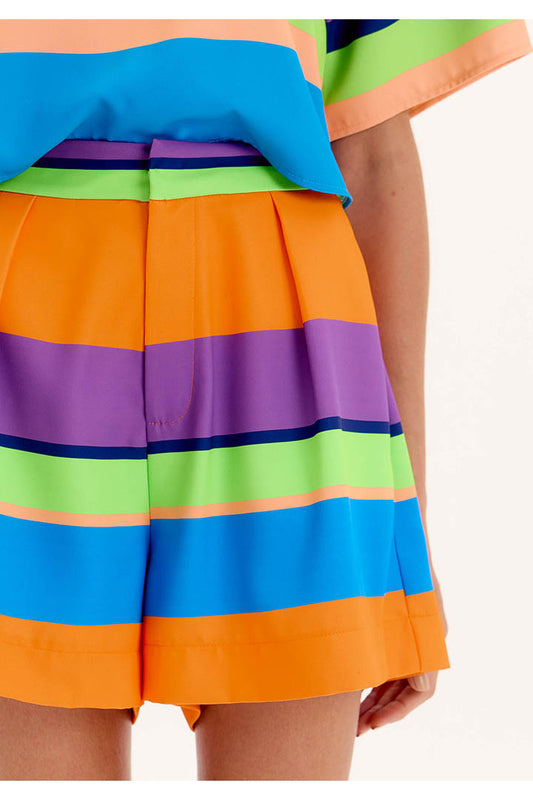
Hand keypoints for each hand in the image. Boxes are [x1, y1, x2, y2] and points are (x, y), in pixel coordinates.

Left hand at [356, 571, 447, 736]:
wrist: (397, 536)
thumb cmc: (401, 567)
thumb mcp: (406, 606)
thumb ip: (404, 643)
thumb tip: (410, 687)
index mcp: (430, 641)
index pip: (421, 691)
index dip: (397, 711)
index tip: (373, 723)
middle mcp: (422, 641)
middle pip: (404, 688)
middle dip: (380, 710)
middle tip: (355, 729)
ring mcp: (407, 633)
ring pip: (394, 677)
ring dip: (375, 697)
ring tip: (351, 718)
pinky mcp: (392, 624)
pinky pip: (386, 659)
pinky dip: (372, 676)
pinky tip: (351, 686)